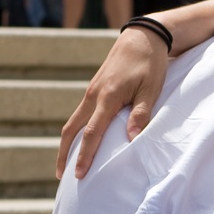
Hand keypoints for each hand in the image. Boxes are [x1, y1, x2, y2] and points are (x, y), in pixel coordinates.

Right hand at [57, 28, 167, 179]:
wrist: (142, 37)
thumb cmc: (150, 64)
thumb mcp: (151, 89)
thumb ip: (140, 114)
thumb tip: (131, 139)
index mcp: (107, 97)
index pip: (92, 133)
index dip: (84, 155)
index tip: (79, 174)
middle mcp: (94, 95)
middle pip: (72, 129)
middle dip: (65, 153)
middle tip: (62, 175)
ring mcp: (92, 91)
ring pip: (73, 121)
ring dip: (68, 142)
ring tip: (67, 162)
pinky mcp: (95, 89)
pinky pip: (81, 113)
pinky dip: (76, 130)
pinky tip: (80, 140)